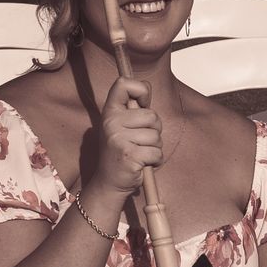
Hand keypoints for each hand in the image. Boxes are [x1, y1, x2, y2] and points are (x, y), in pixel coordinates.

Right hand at [97, 76, 164, 193]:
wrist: (109, 183)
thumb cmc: (122, 152)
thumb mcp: (122, 126)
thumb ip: (133, 109)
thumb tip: (147, 86)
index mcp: (110, 112)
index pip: (123, 83)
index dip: (141, 90)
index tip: (143, 104)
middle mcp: (111, 123)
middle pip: (152, 115)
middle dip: (154, 130)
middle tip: (140, 142)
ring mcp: (118, 139)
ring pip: (156, 136)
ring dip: (154, 148)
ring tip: (140, 153)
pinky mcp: (129, 155)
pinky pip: (157, 153)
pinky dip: (155, 160)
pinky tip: (142, 164)